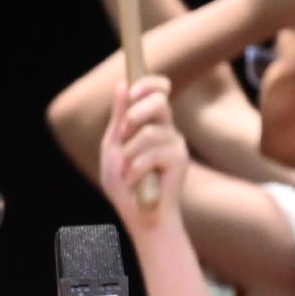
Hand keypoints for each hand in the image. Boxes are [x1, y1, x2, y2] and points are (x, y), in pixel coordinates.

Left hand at [99, 72, 189, 223]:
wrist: (138, 212)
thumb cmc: (124, 182)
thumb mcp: (114, 146)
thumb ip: (118, 118)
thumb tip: (122, 84)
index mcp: (151, 122)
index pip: (159, 91)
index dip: (149, 83)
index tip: (132, 88)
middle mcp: (167, 129)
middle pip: (160, 102)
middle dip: (136, 114)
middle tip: (122, 135)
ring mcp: (176, 144)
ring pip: (150, 132)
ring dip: (130, 154)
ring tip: (129, 172)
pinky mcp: (181, 160)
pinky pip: (153, 154)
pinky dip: (136, 168)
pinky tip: (136, 180)